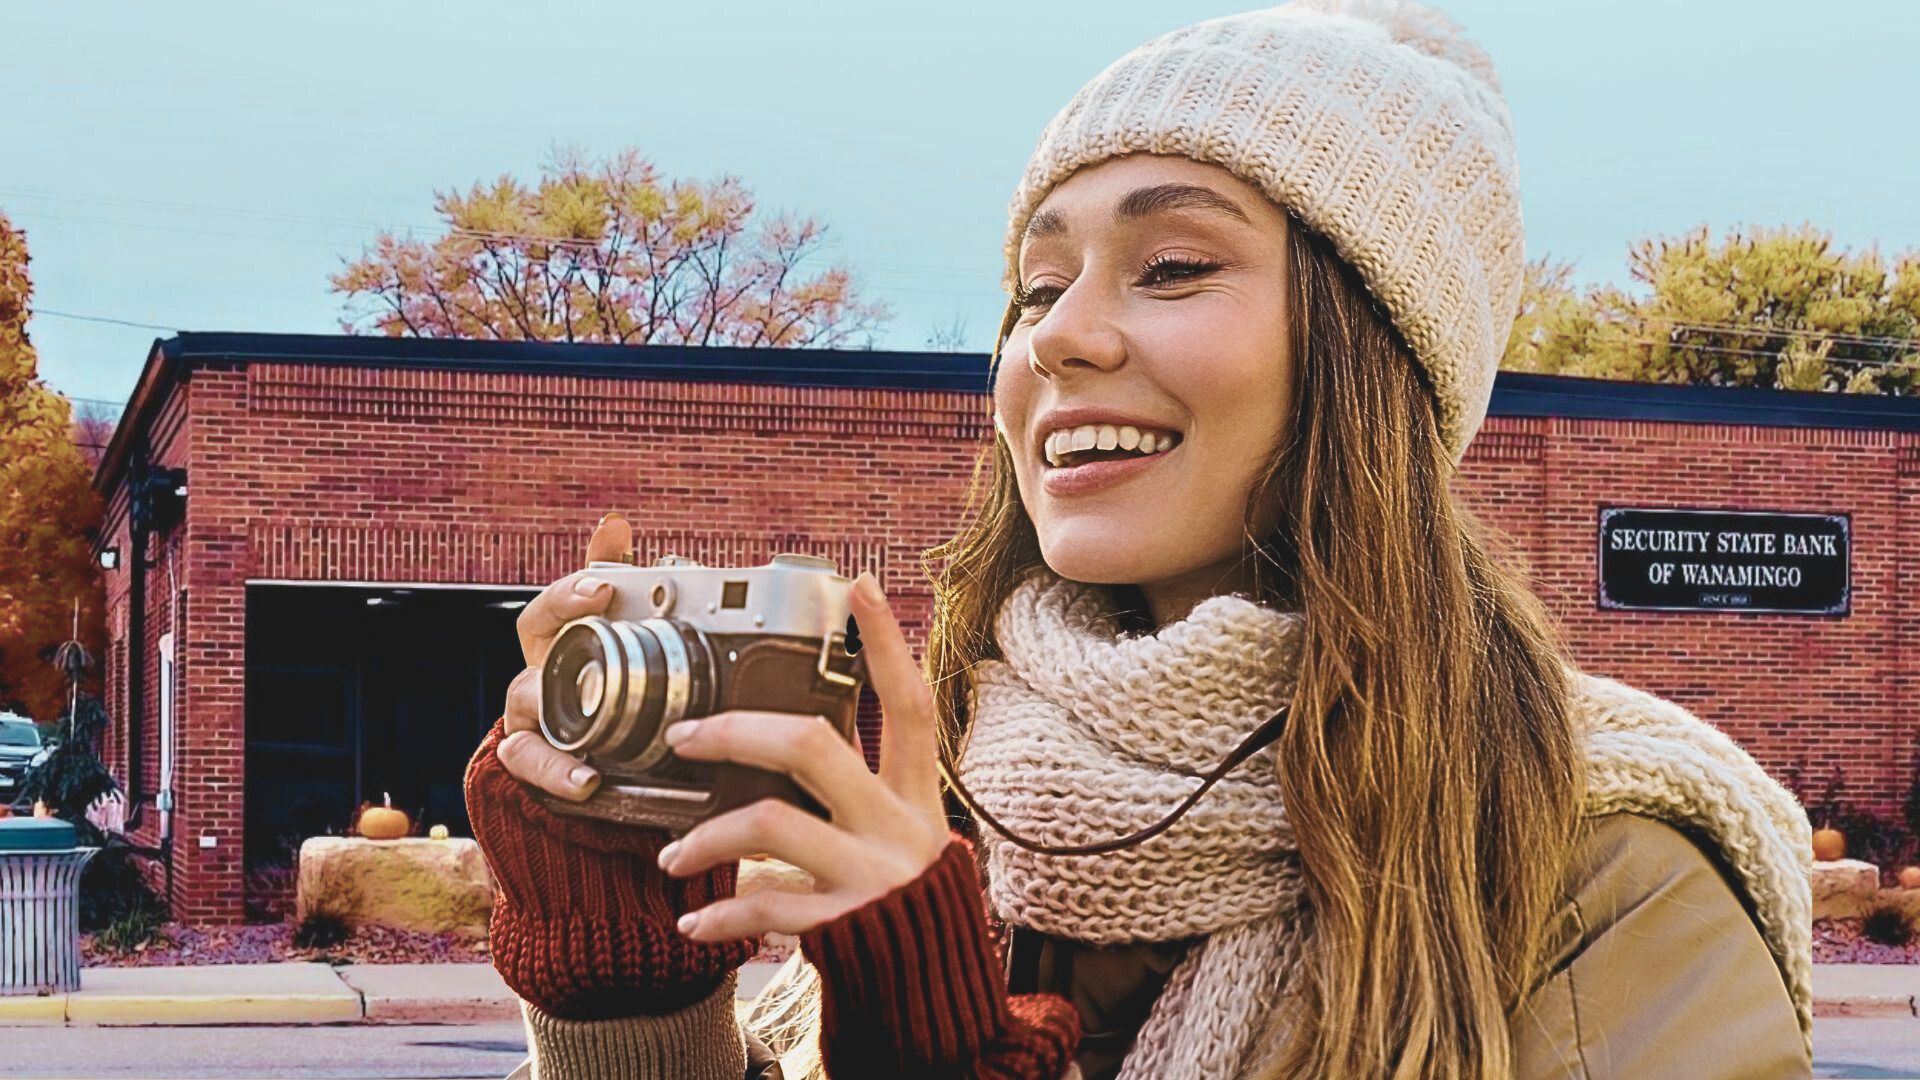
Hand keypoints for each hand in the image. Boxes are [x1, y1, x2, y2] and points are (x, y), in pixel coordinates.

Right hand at [462, 510, 753, 1019]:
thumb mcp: (704, 701)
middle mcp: (560, 671)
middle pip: (540, 625)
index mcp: (596, 645)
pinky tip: (588, 780)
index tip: (620, 541)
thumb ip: (733, 660)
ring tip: (595, 695)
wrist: (614, 823)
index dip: (595, 561)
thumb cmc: (661, 746)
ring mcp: (539, 716)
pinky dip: (554, 769)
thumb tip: (811, 612)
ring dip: (558, 695)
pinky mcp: (532, 767)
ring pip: (525, 692)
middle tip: (599, 596)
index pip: (586, 587)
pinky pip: (527, 762)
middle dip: (563, 605)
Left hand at [656, 571, 951, 941]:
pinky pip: (766, 906)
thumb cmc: (900, 905)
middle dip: (737, 732)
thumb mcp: (897, 839)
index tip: (854, 583)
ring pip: (771, 826)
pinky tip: (693, 923)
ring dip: (707, 839)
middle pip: (814, 748)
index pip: (908, 704)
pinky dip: (722, 915)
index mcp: (914, 797)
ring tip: (671, 856)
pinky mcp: (846, 927)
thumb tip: (782, 739)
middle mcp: (899, 828)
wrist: (933, 1001)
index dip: (885, 643)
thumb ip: (857, 793)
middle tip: (684, 736)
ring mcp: (872, 877)